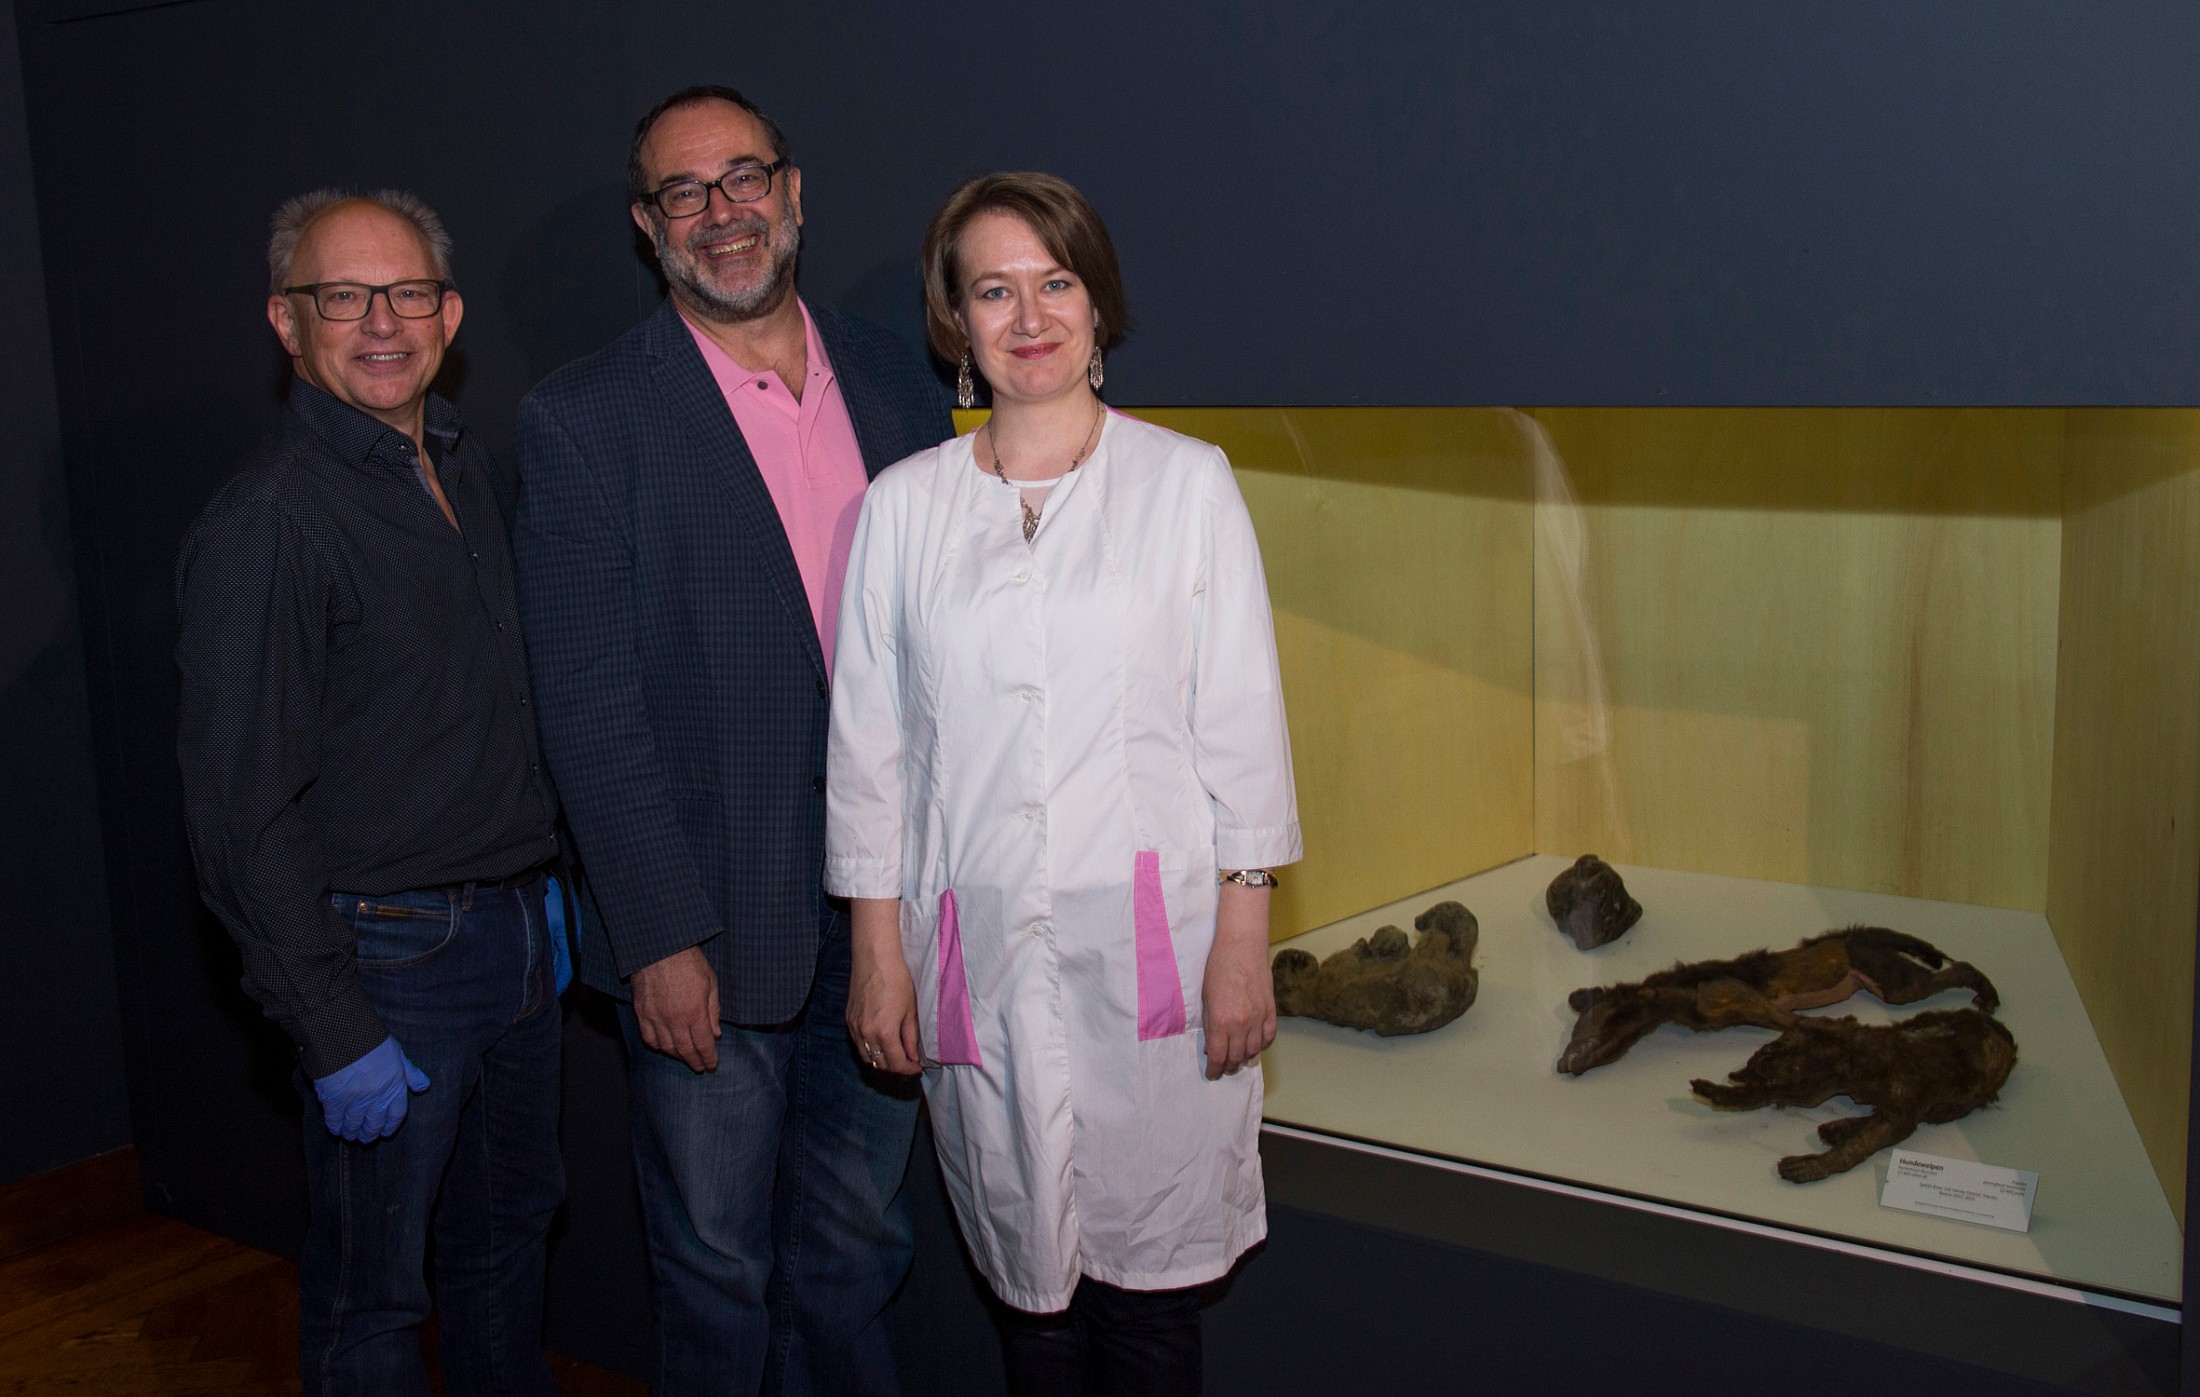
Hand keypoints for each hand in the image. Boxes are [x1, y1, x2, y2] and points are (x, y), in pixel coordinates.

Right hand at [312, 1035, 429, 1140]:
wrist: (343, 1032)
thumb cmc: (371, 1040)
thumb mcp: (398, 1053)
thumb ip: (410, 1072)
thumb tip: (424, 1086)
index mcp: (394, 1086)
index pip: (397, 1115)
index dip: (390, 1126)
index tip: (384, 1132)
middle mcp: (376, 1097)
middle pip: (374, 1124)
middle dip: (369, 1134)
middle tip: (365, 1138)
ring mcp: (354, 1100)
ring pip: (354, 1125)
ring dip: (352, 1132)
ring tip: (350, 1134)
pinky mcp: (334, 1099)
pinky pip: (334, 1120)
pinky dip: (334, 1126)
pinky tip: (335, 1127)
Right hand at [632, 946, 720, 1071]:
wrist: (660, 947)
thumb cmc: (689, 961)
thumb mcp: (710, 983)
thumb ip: (714, 1011)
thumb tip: (716, 1034)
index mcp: (694, 1012)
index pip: (703, 1044)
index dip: (709, 1058)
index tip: (712, 1065)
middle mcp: (674, 1019)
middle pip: (685, 1050)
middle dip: (694, 1061)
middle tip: (700, 1068)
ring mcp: (655, 1017)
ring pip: (666, 1047)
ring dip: (677, 1056)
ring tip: (685, 1058)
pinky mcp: (641, 1012)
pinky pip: (648, 1037)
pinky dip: (657, 1046)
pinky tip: (664, 1047)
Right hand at [847, 898, 920, 1074]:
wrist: (874, 959)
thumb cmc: (897, 980)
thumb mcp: (910, 1010)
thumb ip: (911, 1037)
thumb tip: (913, 1056)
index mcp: (885, 1032)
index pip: (896, 1064)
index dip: (909, 1070)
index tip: (917, 1067)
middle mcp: (866, 1034)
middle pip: (880, 1065)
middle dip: (896, 1067)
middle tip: (909, 1062)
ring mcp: (854, 1027)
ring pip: (867, 1057)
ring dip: (881, 1061)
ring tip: (895, 1054)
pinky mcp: (848, 1020)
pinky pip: (858, 1044)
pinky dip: (870, 1049)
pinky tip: (881, 1042)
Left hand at [1201, 884, 1276, 1079]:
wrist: (1241, 947)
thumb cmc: (1218, 968)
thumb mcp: (1206, 999)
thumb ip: (1209, 1025)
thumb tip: (1211, 1046)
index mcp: (1221, 1022)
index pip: (1218, 1057)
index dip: (1214, 1069)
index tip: (1212, 1073)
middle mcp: (1242, 1024)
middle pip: (1236, 1057)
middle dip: (1228, 1065)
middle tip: (1223, 1065)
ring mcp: (1259, 1018)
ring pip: (1254, 1050)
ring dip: (1244, 1057)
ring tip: (1237, 1056)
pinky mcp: (1271, 1010)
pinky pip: (1269, 1037)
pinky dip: (1261, 1044)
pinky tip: (1254, 1043)